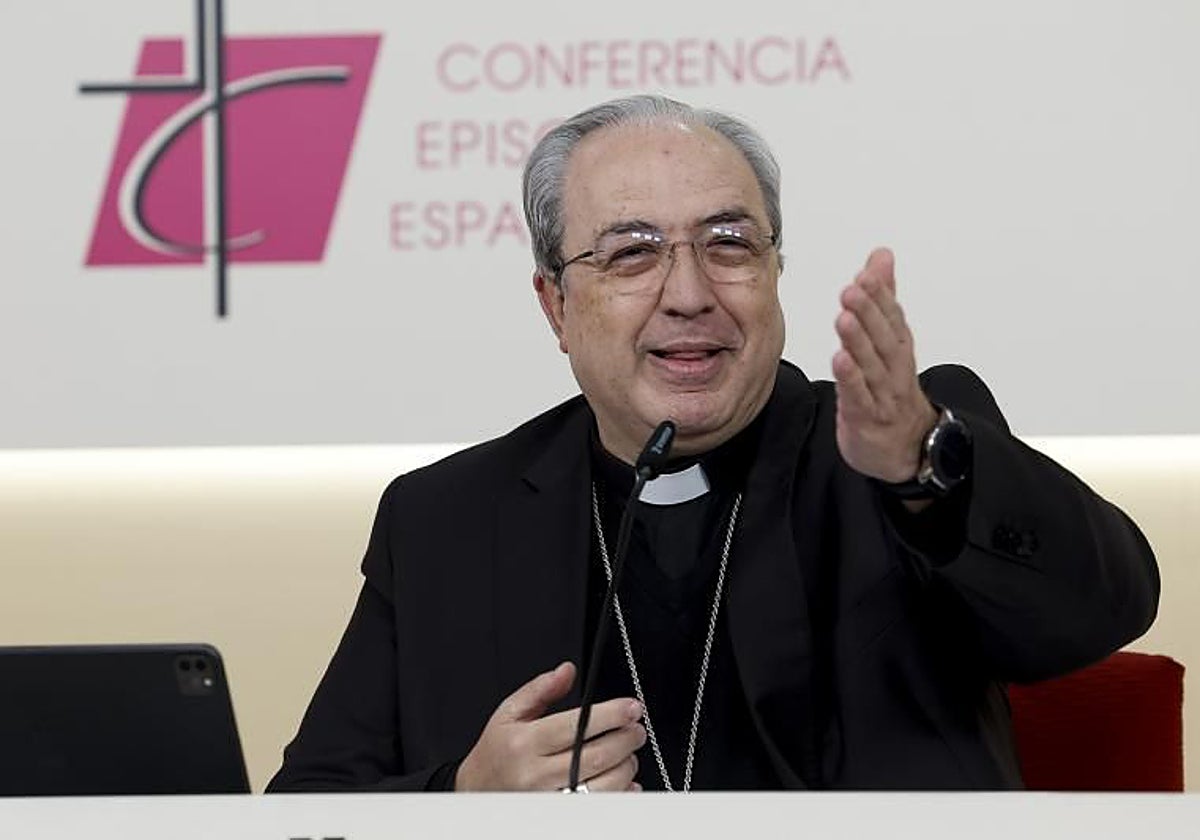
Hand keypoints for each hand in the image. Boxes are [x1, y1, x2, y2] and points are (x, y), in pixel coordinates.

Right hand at [455, 661, 645, 790]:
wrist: (478, 791)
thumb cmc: (497, 752)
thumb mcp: (509, 713)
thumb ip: (540, 689)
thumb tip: (567, 671)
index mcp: (524, 743)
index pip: (575, 726)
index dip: (610, 715)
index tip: (631, 707)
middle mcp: (536, 775)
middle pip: (595, 756)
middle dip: (626, 739)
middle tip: (637, 728)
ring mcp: (550, 800)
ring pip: (604, 785)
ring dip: (626, 765)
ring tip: (627, 751)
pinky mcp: (561, 816)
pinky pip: (603, 807)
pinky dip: (622, 792)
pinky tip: (622, 778)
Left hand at [832, 248, 937, 482]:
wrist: (908, 448)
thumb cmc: (893, 388)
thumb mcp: (890, 339)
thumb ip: (884, 297)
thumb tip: (881, 256)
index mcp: (898, 347)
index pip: (893, 317)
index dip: (882, 295)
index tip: (869, 273)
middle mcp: (894, 368)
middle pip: (884, 337)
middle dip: (870, 311)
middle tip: (854, 287)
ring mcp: (883, 394)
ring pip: (872, 365)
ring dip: (859, 341)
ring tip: (845, 317)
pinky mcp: (867, 417)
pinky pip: (860, 396)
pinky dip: (852, 379)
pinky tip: (840, 360)